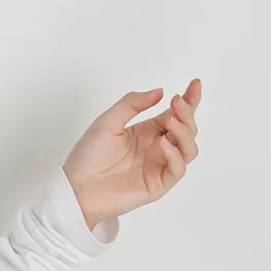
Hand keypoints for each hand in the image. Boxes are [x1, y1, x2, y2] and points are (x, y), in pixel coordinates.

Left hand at [61, 79, 202, 227]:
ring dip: (185, 133)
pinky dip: (175, 155)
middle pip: (187, 129)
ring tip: (171, 122)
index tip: (195, 83)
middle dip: (187, 113)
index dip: (189, 99)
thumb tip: (159, 91)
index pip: (175, 114)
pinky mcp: (157, 185)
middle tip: (177, 102)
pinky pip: (178, 169)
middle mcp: (157, 148)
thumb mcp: (107, 122)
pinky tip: (163, 144)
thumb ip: (132, 104)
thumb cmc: (88, 156)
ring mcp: (159, 166)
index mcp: (148, 132)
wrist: (75, 188)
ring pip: (189, 149)